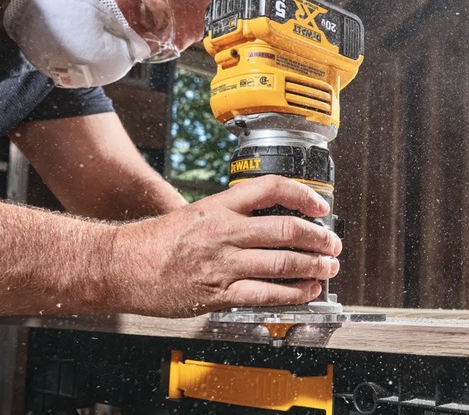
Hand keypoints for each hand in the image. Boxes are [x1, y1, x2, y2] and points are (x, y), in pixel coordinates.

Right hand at [108, 175, 340, 316]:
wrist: (120, 266)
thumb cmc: (153, 241)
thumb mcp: (194, 213)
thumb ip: (229, 215)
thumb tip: (265, 219)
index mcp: (219, 206)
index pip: (271, 189)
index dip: (303, 195)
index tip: (320, 205)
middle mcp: (224, 232)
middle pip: (287, 229)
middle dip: (318, 238)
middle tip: (333, 243)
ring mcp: (223, 265)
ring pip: (283, 263)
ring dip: (314, 267)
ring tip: (328, 268)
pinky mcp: (219, 294)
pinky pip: (266, 295)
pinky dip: (293, 294)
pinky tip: (307, 290)